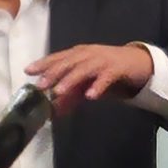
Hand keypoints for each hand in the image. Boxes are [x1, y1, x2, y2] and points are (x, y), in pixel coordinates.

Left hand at [26, 42, 153, 114]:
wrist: (139, 62)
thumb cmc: (107, 71)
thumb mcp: (86, 83)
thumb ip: (71, 96)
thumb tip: (54, 112)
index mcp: (79, 55)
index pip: (58, 57)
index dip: (43, 63)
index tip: (28, 71)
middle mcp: (89, 54)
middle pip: (69, 62)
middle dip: (53, 72)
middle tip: (40, 85)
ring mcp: (104, 60)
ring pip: (85, 68)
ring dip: (71, 79)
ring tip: (59, 92)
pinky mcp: (118, 68)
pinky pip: (107, 77)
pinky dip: (98, 85)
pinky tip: (90, 96)